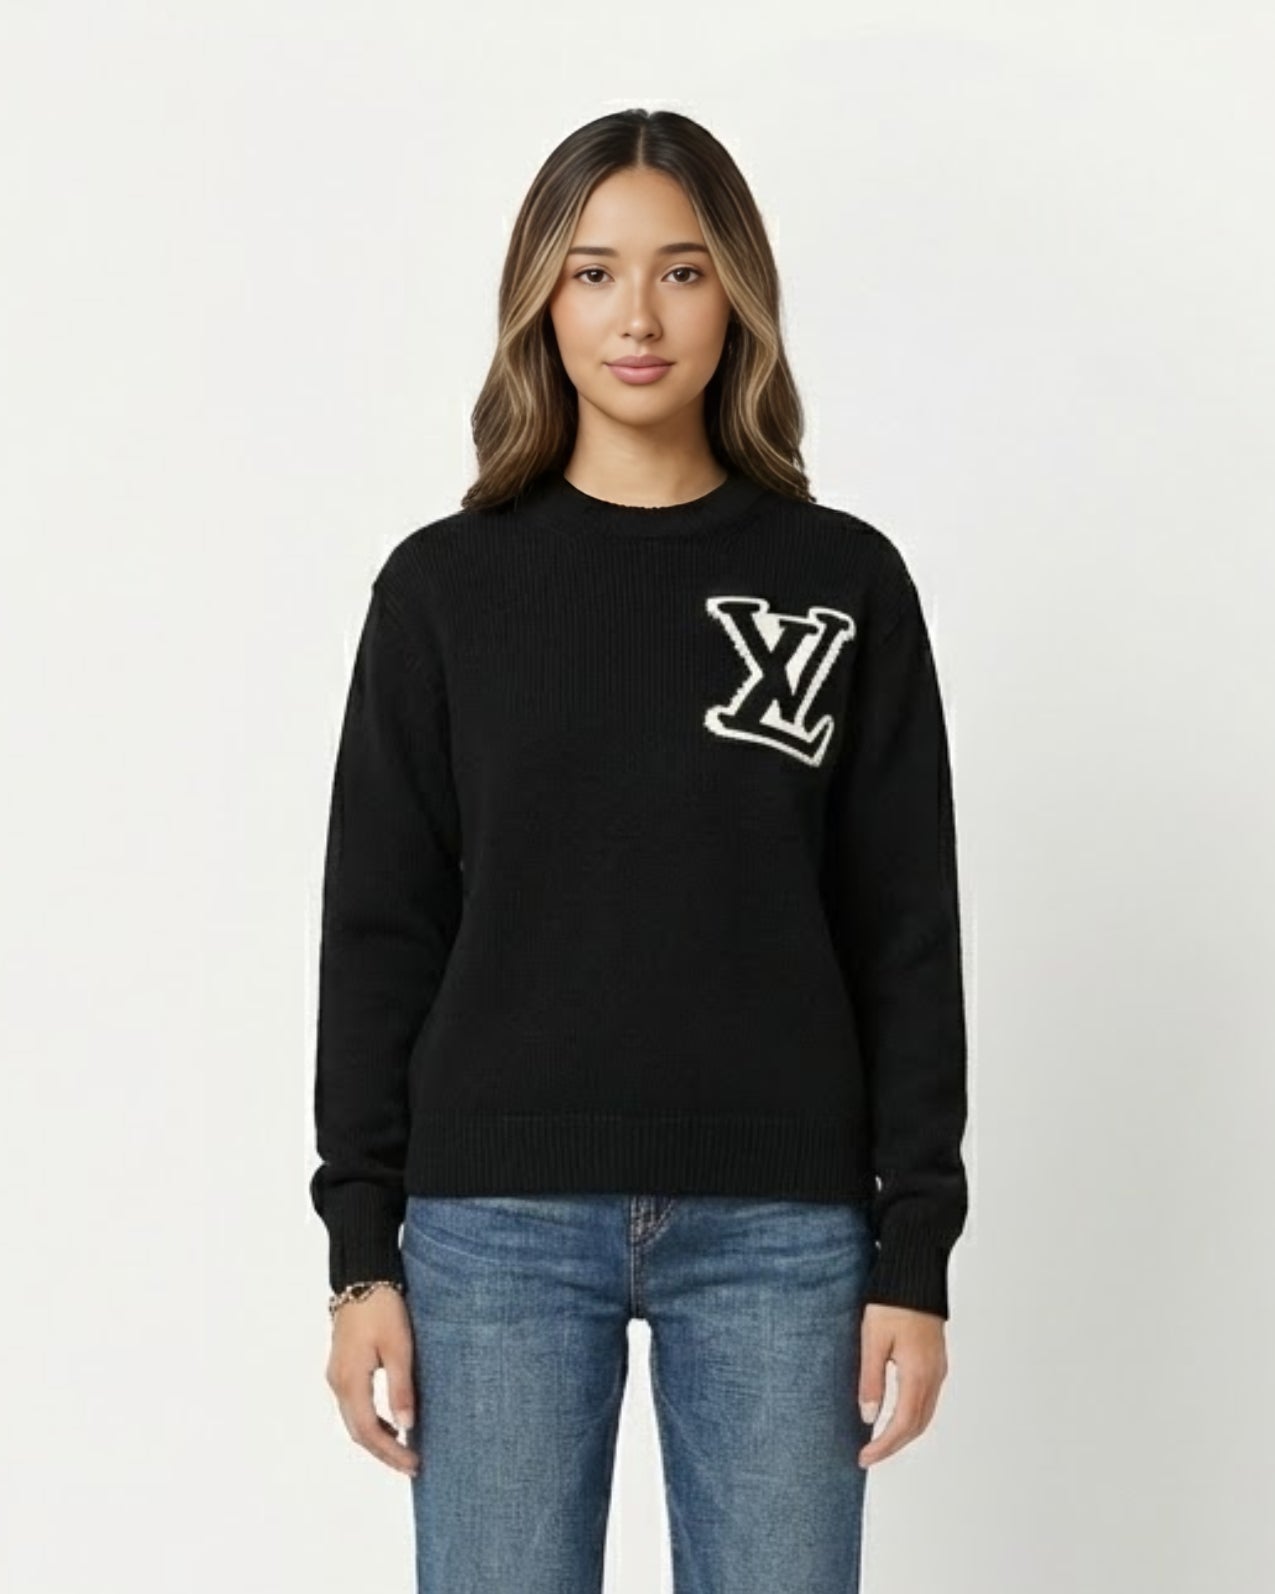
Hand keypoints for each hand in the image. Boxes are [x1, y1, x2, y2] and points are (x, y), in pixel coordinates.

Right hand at [325, 1287, 419, 1476]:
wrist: (362, 1277)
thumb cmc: (382, 1308)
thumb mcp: (398, 1348)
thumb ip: (401, 1388)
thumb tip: (407, 1427)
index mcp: (350, 1381)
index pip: (369, 1432)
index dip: (391, 1453)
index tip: (414, 1464)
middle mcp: (337, 1382)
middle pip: (358, 1431)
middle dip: (384, 1452)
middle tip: (412, 1464)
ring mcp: (337, 1374)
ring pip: (354, 1419)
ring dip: (377, 1438)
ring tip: (404, 1448)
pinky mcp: (342, 1365)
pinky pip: (353, 1404)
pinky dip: (371, 1420)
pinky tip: (390, 1421)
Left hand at [857, 1302, 948, 1467]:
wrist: (916, 1274)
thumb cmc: (892, 1303)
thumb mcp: (873, 1340)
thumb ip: (871, 1380)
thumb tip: (869, 1417)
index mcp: (918, 1374)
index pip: (903, 1424)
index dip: (884, 1446)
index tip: (864, 1458)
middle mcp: (934, 1376)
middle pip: (917, 1425)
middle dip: (894, 1445)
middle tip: (869, 1456)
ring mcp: (938, 1369)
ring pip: (925, 1414)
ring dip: (904, 1432)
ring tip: (879, 1441)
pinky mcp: (936, 1361)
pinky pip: (927, 1399)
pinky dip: (912, 1416)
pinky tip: (896, 1414)